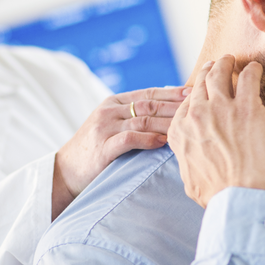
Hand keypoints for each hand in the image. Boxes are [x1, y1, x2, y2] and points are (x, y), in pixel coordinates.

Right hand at [52, 86, 188, 217]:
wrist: (66, 172)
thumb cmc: (95, 151)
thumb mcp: (112, 126)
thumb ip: (134, 117)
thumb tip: (168, 110)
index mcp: (113, 102)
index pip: (149, 93)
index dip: (172, 92)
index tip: (194, 92)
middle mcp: (109, 111)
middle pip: (149, 104)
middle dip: (175, 105)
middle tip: (198, 106)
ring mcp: (105, 127)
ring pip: (143, 120)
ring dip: (168, 122)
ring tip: (187, 125)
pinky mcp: (103, 147)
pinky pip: (130, 139)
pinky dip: (148, 139)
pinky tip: (164, 141)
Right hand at [168, 55, 264, 207]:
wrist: (240, 198)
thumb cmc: (218, 195)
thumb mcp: (189, 178)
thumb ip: (188, 160)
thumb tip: (191, 158)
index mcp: (181, 132)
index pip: (186, 103)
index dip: (195, 94)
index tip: (202, 90)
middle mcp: (197, 115)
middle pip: (200, 83)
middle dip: (207, 71)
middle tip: (216, 65)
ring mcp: (221, 108)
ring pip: (219, 73)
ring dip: (225, 63)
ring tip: (230, 60)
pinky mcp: (248, 107)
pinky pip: (249, 77)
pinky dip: (252, 70)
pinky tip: (256, 68)